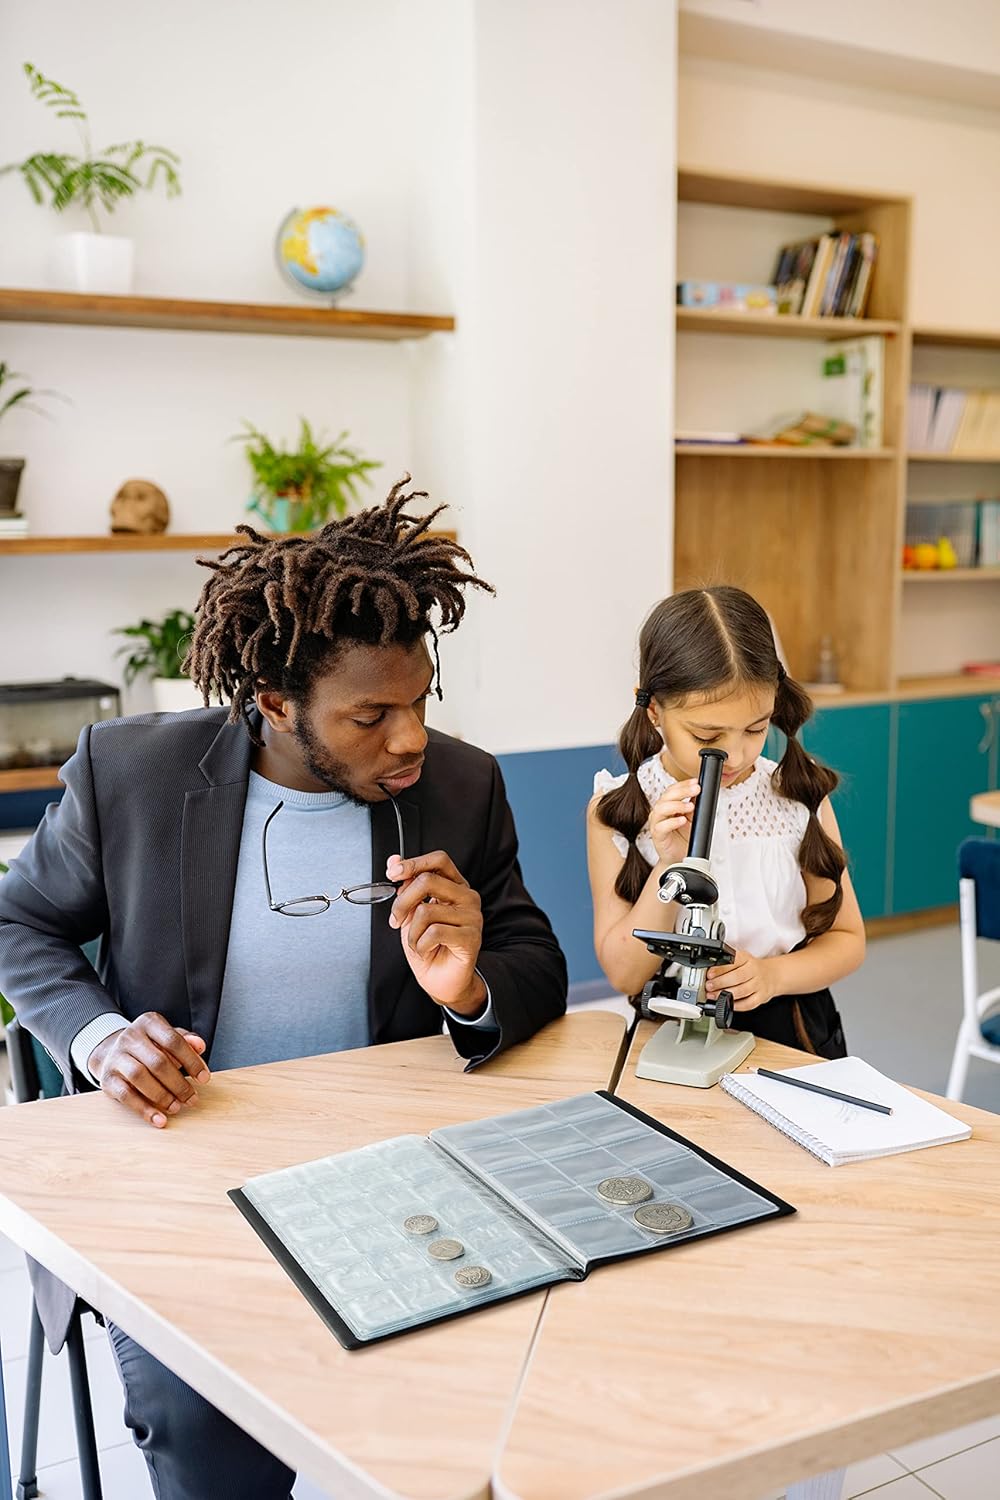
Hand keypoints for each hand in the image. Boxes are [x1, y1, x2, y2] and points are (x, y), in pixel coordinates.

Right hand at [89, 1013, 209, 1128]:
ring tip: (177, 1107)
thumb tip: (200, 1046)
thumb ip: (186, 1041)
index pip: (173, 1041)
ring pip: (140, 1077)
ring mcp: (116, 1057)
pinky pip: (126, 1095)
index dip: (192, 1061)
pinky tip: (159, 1119)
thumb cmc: (150, 1047)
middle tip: (192, 1098)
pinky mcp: (107, 1078)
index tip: (204, 1079)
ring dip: (162, 1096)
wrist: (112, 1052)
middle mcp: (130, 1037)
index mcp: (149, 1023)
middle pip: (158, 1062)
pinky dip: (144, 1110)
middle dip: (178, 1083)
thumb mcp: (168, 1038)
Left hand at [386, 851, 485, 1014]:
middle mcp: (468, 897)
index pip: (439, 860)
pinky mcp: (471, 937)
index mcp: (455, 887)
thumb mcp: (410, 913)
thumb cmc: (429, 947)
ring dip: (412, 932)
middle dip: (402, 902)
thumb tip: (393, 860)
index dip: (414, 863)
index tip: (392, 873)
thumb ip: (405, 886)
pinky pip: (434, 932)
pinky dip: (421, 945)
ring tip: (419, 943)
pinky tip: (427, 951)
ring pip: (425, 911)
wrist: (441, 980)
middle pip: (427, 881)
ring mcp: (472, 917)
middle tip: (396, 920)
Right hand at [649, 780, 699, 865]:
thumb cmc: (683, 838)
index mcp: (668, 805)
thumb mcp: (692, 818)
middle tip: (696, 789)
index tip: (696, 782)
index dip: (683, 784)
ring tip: (690, 806)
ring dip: (677, 805)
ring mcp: (657, 823)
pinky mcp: (657, 835)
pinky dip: (672, 822)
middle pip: (667, 796)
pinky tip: (682, 820)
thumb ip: (694, 805)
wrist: (679, 858)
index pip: (673, 790)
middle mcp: (660, 812)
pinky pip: (661, 826)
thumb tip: (702, 792)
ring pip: (661, 808)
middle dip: (682, 791)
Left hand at [706, 950, 776, 1012]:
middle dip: (720, 983)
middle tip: (709, 986)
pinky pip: (748, 1003)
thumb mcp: (740, 960)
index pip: (733, 962)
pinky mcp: (761, 997)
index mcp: (746, 959)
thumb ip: (726, 964)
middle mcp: (754, 971)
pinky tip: (727, 1004)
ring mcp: (759, 984)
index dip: (720, 969)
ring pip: (742, 991)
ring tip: (713, 996)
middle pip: (737, 977)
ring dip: (725, 995)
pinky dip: (737, 1005)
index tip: (709, 974)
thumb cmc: (751, 968)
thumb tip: (708, 971)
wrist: (772, 975)